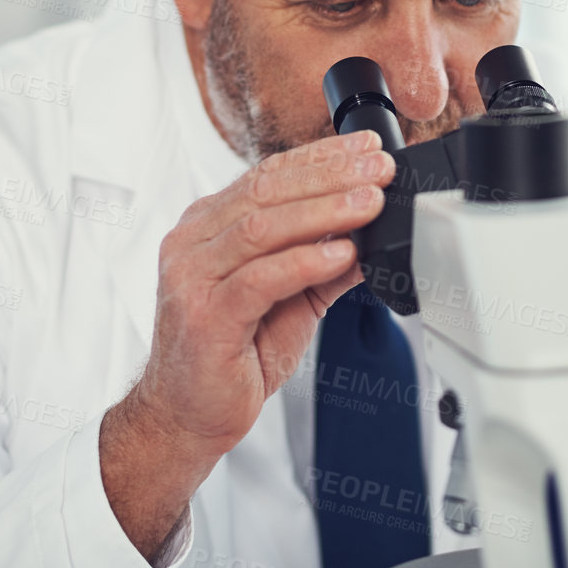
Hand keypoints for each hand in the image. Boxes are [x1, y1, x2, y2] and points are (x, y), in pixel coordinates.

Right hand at [99, 130, 392, 560]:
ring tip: (370, 204)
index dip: (321, 158)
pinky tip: (340, 254)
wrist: (188, 417)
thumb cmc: (230, 358)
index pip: (268, 176)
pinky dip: (304, 262)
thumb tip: (372, 239)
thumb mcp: (290, 302)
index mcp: (208, 228)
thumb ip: (324, 267)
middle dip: (330, 176)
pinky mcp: (203, 315)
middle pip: (267, 191)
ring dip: (324, 211)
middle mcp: (193, 243)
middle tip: (379, 170)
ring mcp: (192, 277)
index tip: (368, 150)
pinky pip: (259, 278)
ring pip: (263, 227)